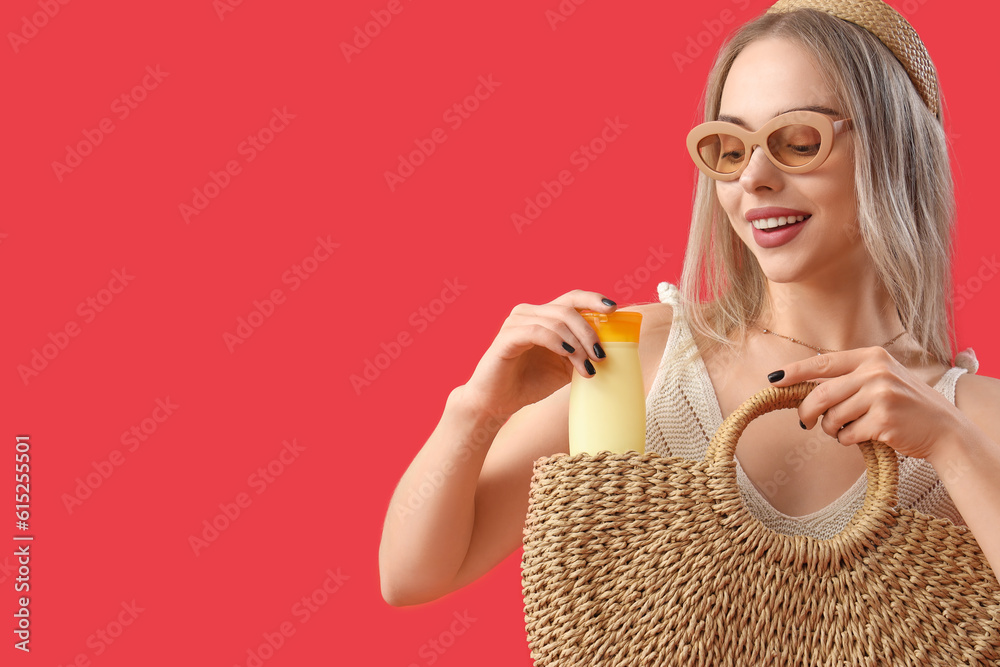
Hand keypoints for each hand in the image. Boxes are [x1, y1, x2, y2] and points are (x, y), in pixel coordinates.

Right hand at [460, 290, 614, 418]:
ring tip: (587, 366)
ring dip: (577, 344)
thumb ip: (581, 354)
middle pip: (567, 309)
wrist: (496, 402)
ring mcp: (516, 322)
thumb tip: (609, 349)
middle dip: (589, 332)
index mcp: (543, 316)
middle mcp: (529, 313)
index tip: (614, 309)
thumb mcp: (563, 367)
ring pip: (556, 321)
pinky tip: (568, 356)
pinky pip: (538, 332)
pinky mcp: (507, 337)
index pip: (572, 298)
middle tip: (600, 356)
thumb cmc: (529, 383)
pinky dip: (557, 342)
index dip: (593, 299)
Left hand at [766, 347, 964, 459]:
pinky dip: (847, 440)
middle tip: (805, 422)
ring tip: (844, 430)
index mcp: (872, 356)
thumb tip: (805, 387)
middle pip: (820, 393)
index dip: (795, 372)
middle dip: (807, 411)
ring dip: (831, 430)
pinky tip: (862, 438)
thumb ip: (850, 378)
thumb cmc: (906, 404)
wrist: (945, 429)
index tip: (774, 379)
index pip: (823, 362)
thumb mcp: (882, 378)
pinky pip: (847, 435)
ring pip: (832, 417)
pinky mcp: (884, 421)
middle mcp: (876, 372)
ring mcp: (881, 395)